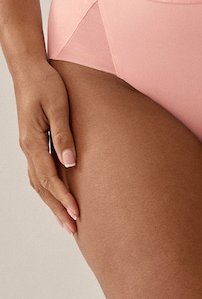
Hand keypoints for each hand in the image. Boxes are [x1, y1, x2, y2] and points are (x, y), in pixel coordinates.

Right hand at [13, 59, 78, 234]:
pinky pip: (38, 171)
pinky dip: (47, 187)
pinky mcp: (33, 141)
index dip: (63, 197)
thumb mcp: (58, 106)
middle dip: (57, 208)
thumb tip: (71, 163)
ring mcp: (28, 146)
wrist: (29, 70)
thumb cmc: (46, 84)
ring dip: (52, 201)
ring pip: (38, 181)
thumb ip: (64, 135)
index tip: (76, 214)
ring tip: (66, 219)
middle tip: (72, 228)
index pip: (49, 177)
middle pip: (42, 186)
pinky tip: (55, 194)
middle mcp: (28, 147)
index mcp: (32, 141)